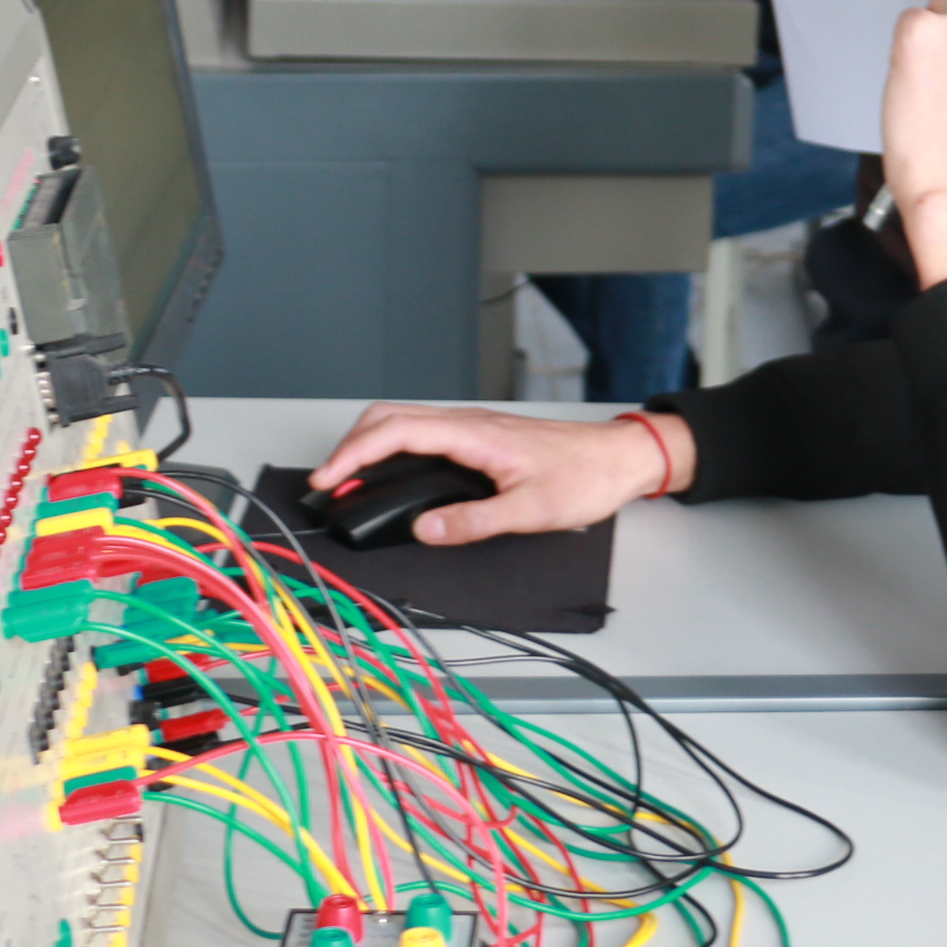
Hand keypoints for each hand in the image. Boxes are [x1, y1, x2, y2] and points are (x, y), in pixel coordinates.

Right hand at [307, 402, 690, 545]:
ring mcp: (473, 428)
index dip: (354, 453)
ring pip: (406, 423)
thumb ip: (473, 522)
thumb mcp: (530, 510)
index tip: (328, 478)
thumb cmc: (585, 476)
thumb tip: (423, 529)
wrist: (619, 458)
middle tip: (330, 482)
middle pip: (391, 417)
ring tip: (351, 481)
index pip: (397, 431)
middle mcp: (469, 423)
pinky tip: (393, 475)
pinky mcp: (480, 438)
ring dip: (371, 446)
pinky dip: (394, 450)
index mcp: (475, 433)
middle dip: (351, 445)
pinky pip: (424, 434)